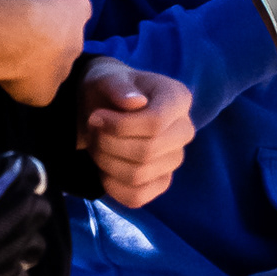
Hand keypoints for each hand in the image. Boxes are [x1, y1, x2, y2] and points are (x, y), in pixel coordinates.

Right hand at [0, 0, 91, 106]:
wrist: (9, 29)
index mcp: (79, 9)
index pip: (74, 12)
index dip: (54, 12)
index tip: (35, 10)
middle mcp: (78, 42)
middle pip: (65, 42)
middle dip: (48, 40)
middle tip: (21, 34)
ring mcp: (63, 70)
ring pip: (52, 68)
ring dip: (38, 63)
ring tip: (13, 54)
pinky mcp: (45, 93)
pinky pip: (37, 91)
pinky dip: (25, 86)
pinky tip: (9, 76)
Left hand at [80, 60, 194, 206]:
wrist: (104, 107)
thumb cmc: (109, 89)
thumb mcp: (107, 78)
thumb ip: (118, 85)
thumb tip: (136, 102)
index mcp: (178, 98)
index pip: (156, 123)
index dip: (119, 126)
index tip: (95, 118)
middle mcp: (184, 130)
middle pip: (147, 151)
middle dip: (108, 144)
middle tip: (92, 131)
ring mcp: (175, 159)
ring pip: (138, 175)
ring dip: (105, 162)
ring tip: (96, 145)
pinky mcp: (161, 182)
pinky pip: (137, 197)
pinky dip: (111, 186)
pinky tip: (103, 168)